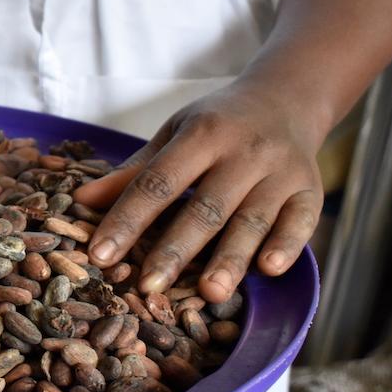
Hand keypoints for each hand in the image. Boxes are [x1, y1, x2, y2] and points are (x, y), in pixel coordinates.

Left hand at [74, 82, 324, 302]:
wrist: (286, 98)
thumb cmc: (217, 124)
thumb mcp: (174, 135)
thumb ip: (134, 172)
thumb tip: (80, 200)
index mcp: (202, 135)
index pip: (157, 182)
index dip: (127, 220)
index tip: (100, 255)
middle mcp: (244, 152)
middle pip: (206, 207)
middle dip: (175, 249)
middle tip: (148, 287)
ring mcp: (282, 171)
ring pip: (253, 219)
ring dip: (231, 258)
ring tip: (209, 293)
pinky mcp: (311, 190)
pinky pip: (301, 221)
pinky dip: (286, 245)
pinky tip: (269, 270)